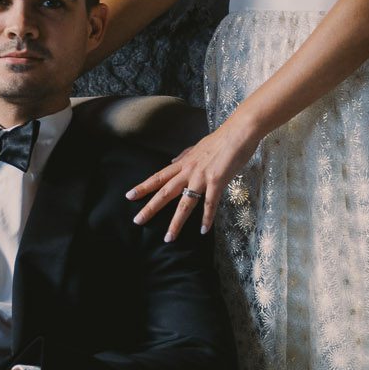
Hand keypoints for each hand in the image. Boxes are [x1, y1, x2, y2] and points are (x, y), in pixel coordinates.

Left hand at [125, 119, 258, 240]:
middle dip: (150, 207)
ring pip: (185, 203)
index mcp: (184, 163)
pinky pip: (210, 204)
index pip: (159, 177)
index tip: (129, 196)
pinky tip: (203, 230)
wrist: (239, 132)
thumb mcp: (197, 147)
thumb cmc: (221, 139)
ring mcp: (202, 177)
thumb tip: (171, 162)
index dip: (143, 187)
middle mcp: (188, 171)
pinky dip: (206, 218)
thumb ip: (184, 156)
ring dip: (176, 222)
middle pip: (165, 192)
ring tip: (168, 238)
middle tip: (137, 221)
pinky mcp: (217, 181)